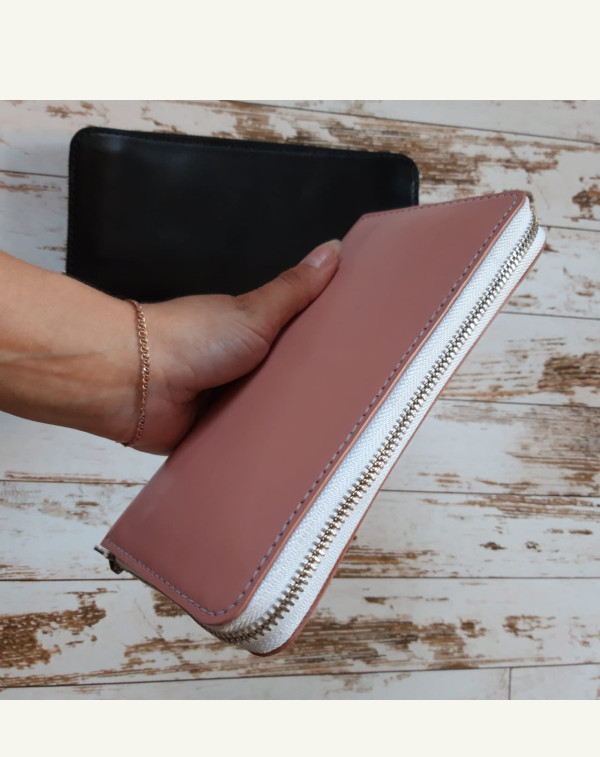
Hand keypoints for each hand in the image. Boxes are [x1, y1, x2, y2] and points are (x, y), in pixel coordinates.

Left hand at [119, 239, 340, 454]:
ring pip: (274, 416)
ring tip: (332, 437)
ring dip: (289, 423)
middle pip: (293, 383)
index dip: (331, 348)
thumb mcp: (255, 311)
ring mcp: (230, 403)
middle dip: (314, 393)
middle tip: (355, 407)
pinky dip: (263, 447)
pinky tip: (294, 458)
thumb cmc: (191, 340)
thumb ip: (295, 289)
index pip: (303, 341)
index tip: (366, 357)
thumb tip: (333, 249)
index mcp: (254, 335)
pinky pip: (249, 444)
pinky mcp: (217, 437)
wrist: (137, 384)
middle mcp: (244, 369)